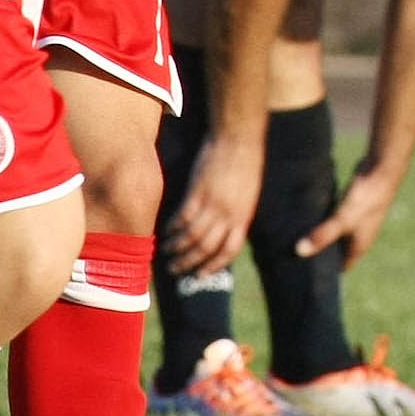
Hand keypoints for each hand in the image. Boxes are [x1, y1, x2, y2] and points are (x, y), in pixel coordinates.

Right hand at [163, 134, 263, 275]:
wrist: (238, 140)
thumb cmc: (245, 165)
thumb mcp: (247, 195)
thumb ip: (236, 214)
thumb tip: (225, 231)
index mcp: (243, 216)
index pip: (229, 250)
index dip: (214, 265)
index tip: (201, 275)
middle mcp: (228, 215)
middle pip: (206, 247)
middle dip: (190, 262)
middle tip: (176, 269)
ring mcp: (213, 204)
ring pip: (192, 235)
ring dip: (177, 247)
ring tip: (166, 252)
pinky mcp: (198, 192)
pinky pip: (183, 216)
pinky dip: (173, 227)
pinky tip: (166, 231)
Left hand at [293, 158, 396, 267]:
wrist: (383, 169)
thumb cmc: (367, 197)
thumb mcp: (343, 218)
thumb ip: (324, 234)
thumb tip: (300, 251)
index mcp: (359, 245)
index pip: (341, 267)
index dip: (325, 273)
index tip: (304, 273)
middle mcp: (359, 236)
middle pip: (337, 251)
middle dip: (320, 253)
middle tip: (294, 255)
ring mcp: (356, 220)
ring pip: (335, 234)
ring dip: (321, 235)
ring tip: (296, 237)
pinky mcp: (352, 206)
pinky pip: (335, 218)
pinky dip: (324, 220)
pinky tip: (309, 217)